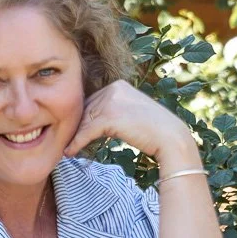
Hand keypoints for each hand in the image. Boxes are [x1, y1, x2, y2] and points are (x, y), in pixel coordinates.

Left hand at [64, 79, 197, 165]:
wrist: (171, 138)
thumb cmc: (155, 131)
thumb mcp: (132, 114)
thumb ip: (114, 113)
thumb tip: (94, 124)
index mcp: (119, 85)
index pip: (92, 101)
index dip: (83, 118)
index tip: (74, 132)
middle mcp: (113, 88)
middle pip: (86, 109)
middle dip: (76, 127)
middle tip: (65, 141)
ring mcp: (111, 101)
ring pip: (84, 121)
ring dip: (73, 137)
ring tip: (65, 148)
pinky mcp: (109, 116)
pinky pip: (86, 131)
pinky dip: (76, 143)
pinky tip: (70, 152)